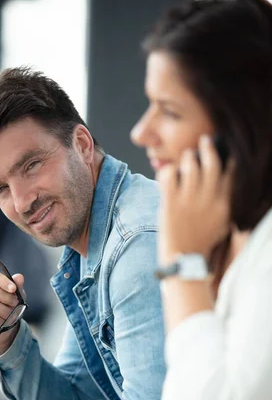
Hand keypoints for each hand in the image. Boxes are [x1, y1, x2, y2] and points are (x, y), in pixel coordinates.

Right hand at [0, 270, 25, 354]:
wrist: (3, 326)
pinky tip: (2, 321)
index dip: (2, 281)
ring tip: (10, 314)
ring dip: (4, 310)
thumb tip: (19, 277)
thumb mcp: (16, 295)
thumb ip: (17, 286)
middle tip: (15, 303)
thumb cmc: (8, 306)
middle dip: (5, 297)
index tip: (14, 288)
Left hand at [157, 134, 234, 265]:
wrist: (184, 259)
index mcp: (224, 205)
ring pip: (190, 165)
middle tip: (204, 140)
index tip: (226, 151)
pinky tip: (168, 173)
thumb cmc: (202, 241)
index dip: (229, 159)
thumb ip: (226, 203)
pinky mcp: (170, 204)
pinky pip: (169, 176)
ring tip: (186, 157)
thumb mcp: (222, 223)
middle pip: (212, 164)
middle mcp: (208, 200)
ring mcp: (188, 201)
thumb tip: (228, 183)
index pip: (231, 173)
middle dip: (208, 148)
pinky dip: (168, 170)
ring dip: (187, 157)